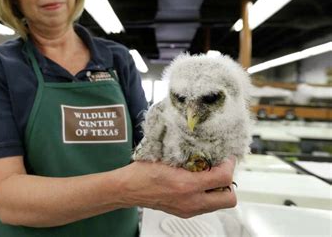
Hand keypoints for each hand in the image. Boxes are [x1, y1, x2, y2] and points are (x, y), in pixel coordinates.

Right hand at [117, 157, 236, 217]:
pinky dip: (207, 195)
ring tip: (209, 176)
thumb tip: (204, 146)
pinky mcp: (185, 212)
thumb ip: (188, 154)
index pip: (223, 178)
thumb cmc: (141, 172)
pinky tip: (197, 183)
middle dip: (229, 183)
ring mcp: (189, 209)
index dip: (229, 165)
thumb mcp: (166, 156)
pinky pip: (206, 206)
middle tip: (221, 170)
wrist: (128, 189)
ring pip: (219, 204)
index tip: (226, 158)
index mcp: (187, 185)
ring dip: (218, 189)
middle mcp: (191, 201)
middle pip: (228, 198)